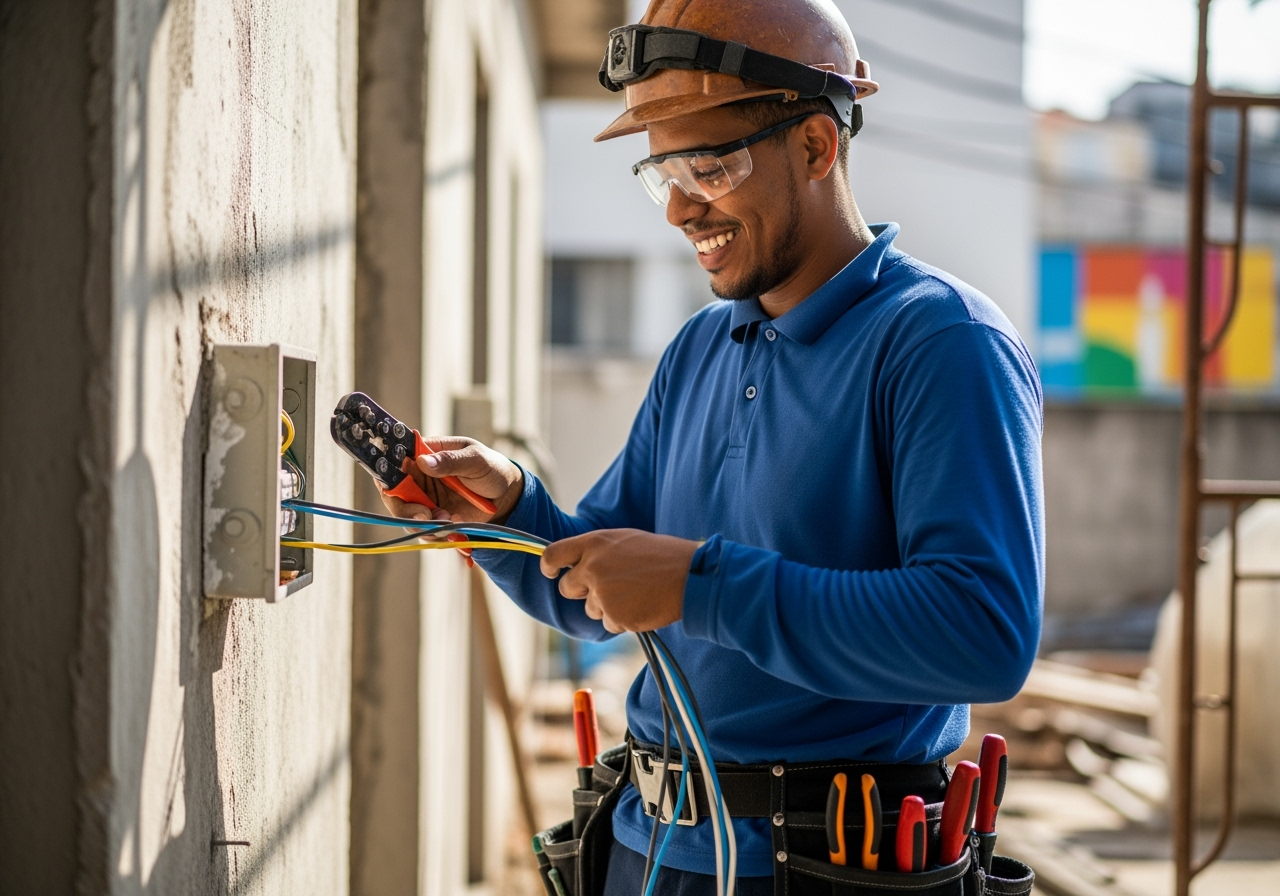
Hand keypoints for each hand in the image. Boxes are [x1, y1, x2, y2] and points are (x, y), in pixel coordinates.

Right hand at [379, 436, 522, 523]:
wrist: (506, 496)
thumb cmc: (492, 468)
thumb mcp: (476, 460)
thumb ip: (450, 460)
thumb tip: (423, 462)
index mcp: (426, 453)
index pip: (395, 459)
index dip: (388, 473)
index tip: (395, 489)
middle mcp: (419, 476)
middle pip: (394, 493)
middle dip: (405, 509)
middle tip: (425, 517)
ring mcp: (424, 498)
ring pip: (405, 515)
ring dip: (424, 523)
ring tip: (448, 521)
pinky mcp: (433, 516)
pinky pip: (422, 528)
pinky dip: (435, 532)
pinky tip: (454, 525)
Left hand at [539, 529, 698, 633]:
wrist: (689, 576)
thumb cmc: (661, 555)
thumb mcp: (624, 540)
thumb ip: (597, 551)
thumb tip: (578, 564)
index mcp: (594, 543)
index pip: (552, 554)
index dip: (548, 566)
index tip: (552, 572)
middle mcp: (592, 568)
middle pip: (566, 588)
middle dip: (581, 591)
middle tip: (605, 588)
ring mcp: (602, 594)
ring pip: (590, 608)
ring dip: (607, 606)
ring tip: (635, 593)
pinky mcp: (615, 616)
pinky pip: (610, 623)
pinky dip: (623, 619)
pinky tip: (642, 605)